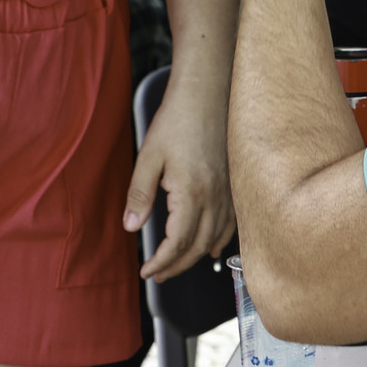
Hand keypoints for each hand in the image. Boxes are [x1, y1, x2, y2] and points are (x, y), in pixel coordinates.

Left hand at [123, 81, 235, 280]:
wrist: (207, 91)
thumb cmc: (177, 119)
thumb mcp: (149, 157)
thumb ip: (139, 194)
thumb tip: (131, 227)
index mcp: (192, 193)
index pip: (178, 243)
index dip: (161, 262)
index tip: (147, 271)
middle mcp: (215, 195)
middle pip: (198, 246)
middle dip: (177, 266)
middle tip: (158, 275)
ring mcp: (229, 188)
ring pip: (217, 236)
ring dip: (197, 256)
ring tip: (180, 265)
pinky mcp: (234, 180)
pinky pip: (232, 220)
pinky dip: (222, 239)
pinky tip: (214, 246)